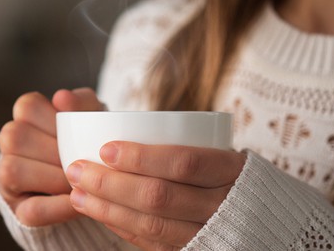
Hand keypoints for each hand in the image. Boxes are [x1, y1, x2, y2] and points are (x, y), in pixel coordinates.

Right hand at [0, 88, 103, 225]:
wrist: (96, 182)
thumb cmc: (89, 141)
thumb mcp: (92, 118)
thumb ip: (82, 103)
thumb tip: (61, 97)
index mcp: (26, 118)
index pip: (27, 107)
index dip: (53, 119)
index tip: (76, 131)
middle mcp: (10, 145)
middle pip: (16, 138)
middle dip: (55, 151)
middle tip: (84, 159)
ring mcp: (8, 178)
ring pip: (13, 171)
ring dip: (53, 178)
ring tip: (81, 180)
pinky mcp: (19, 209)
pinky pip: (32, 209)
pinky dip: (58, 207)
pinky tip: (78, 201)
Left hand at [65, 141, 246, 249]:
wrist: (264, 216)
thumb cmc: (223, 168)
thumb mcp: (211, 142)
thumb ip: (155, 123)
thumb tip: (69, 97)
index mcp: (232, 169)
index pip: (184, 162)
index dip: (142, 157)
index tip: (105, 148)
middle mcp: (224, 204)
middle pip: (161, 195)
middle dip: (112, 183)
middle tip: (77, 169)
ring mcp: (209, 233)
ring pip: (152, 224)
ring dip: (108, 208)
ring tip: (78, 192)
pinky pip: (153, 243)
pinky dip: (121, 226)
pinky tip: (98, 211)